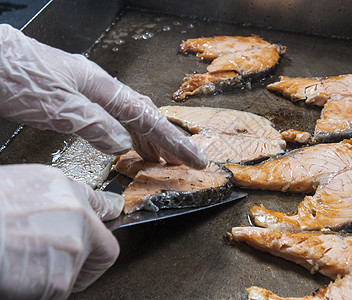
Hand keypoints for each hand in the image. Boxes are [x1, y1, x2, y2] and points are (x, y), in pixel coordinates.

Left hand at [0, 24, 206, 168]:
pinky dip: (124, 135)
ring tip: (160, 160)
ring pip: (129, 118)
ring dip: (148, 140)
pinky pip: (111, 119)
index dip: (174, 141)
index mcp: (102, 87)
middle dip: (168, 141)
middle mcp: (100, 87)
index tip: (195, 158)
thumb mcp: (56, 106)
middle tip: (185, 162)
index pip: (148, 119)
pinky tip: (125, 145)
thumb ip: (94, 124)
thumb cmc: (15, 75)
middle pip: (144, 116)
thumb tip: (124, 144)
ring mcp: (88, 92)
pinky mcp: (74, 98)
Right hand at [0, 164, 123, 298]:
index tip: (113, 217)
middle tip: (64, 264)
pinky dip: (42, 289)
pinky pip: (60, 290)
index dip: (107, 214)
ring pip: (77, 271)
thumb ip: (48, 197)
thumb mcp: (17, 185)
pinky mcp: (60, 280)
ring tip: (24, 264)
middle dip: (89, 259)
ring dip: (57, 273)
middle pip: (103, 246)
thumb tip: (58, 207)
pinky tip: (21, 275)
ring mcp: (72, 248)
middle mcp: (76, 215)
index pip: (100, 204)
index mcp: (61, 187)